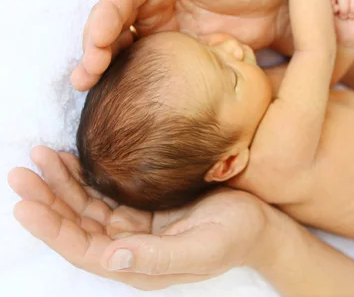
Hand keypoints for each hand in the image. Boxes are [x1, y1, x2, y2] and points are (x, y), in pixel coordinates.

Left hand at [8, 147, 271, 290]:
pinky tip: (72, 159)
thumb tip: (112, 258)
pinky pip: (107, 192)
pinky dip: (86, 177)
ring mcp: (137, 226)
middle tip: (22, 171)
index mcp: (139, 265)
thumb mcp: (202, 249)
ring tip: (41, 157)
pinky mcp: (146, 206)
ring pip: (88, 207)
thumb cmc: (235, 236)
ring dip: (62, 185)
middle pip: (78, 225)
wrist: (260, 223)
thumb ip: (158, 257)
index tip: (25, 205)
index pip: (84, 249)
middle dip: (48, 200)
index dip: (53, 229)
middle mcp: (131, 247)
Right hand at [73, 0, 285, 90]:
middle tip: (85, 74)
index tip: (97, 42)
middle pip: (115, 24)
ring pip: (126, 46)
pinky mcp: (181, 54)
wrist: (283, 4)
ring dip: (104, 65)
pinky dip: (129, 76)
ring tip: (86, 86)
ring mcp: (166, 30)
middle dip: (96, 47)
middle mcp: (155, 2)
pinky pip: (149, 64)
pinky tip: (116, 93)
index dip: (104, 18)